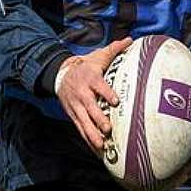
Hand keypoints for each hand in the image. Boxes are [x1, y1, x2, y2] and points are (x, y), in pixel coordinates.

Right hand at [55, 37, 132, 153]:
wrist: (60, 74)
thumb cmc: (85, 66)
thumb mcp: (98, 56)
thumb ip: (114, 49)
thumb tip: (130, 40)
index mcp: (90, 78)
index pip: (99, 86)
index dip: (106, 93)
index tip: (114, 100)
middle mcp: (82, 93)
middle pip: (90, 107)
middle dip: (98, 119)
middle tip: (107, 129)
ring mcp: (76, 106)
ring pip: (84, 122)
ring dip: (92, 134)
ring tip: (101, 145)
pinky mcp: (73, 115)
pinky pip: (80, 128)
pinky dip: (87, 140)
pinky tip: (97, 150)